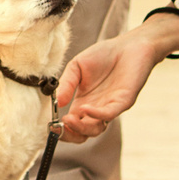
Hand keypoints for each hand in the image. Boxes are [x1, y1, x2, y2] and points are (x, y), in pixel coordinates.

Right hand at [52, 17, 178, 141]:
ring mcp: (110, 107)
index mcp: (83, 103)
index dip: (61, 129)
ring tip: (68, 119)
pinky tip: (84, 108)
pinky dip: (96, 115)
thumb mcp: (77, 67)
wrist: (129, 45)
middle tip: (57, 127)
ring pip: (96, 130)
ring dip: (81, 128)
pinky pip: (109, 114)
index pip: (71, 125)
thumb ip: (67, 84)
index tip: (49, 124)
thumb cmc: (104, 55)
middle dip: (69, 134)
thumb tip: (56, 103)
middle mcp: (96, 110)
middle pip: (82, 134)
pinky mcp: (123, 101)